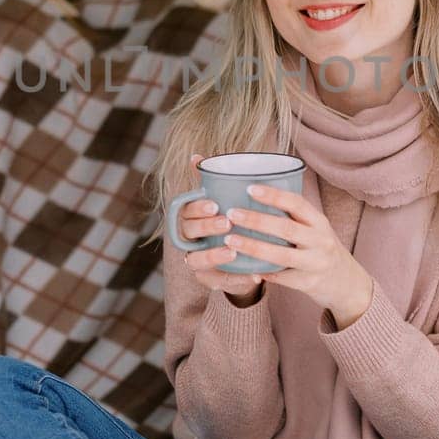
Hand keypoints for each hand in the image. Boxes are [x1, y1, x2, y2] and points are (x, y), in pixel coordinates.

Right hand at [174, 155, 263, 303]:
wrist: (238, 255)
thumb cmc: (227, 220)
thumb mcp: (221, 200)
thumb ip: (211, 181)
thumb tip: (196, 156)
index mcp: (188, 217)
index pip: (184, 210)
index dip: (197, 207)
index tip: (214, 204)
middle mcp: (188, 239)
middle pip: (188, 232)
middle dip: (205, 227)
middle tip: (227, 222)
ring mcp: (196, 260)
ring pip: (196, 259)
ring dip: (214, 255)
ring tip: (233, 250)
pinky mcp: (209, 280)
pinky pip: (217, 282)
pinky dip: (235, 280)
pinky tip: (253, 276)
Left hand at [221, 182, 373, 325]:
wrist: (347, 282)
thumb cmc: (322, 249)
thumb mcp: (316, 229)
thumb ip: (293, 217)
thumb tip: (254, 197)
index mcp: (319, 222)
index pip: (297, 203)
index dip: (273, 195)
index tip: (250, 188)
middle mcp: (320, 241)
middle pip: (286, 228)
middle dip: (256, 220)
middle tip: (232, 214)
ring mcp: (316, 263)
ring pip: (281, 255)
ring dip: (253, 247)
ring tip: (231, 240)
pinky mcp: (309, 284)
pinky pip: (282, 278)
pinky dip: (263, 272)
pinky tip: (246, 267)